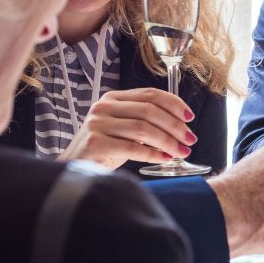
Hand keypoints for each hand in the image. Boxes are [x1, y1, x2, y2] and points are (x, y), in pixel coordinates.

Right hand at [57, 88, 195, 169]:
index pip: (150, 94)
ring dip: (168, 141)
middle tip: (190, 140)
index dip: (174, 104)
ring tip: (181, 152)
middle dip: (175, 126)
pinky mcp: (95, 143)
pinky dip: (153, 154)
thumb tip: (181, 125)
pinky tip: (165, 159)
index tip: (190, 117)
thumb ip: (145, 121)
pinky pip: (132, 148)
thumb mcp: (123, 128)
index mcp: (113, 98)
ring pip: (143, 129)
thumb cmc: (104, 149)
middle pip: (149, 111)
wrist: (73, 168)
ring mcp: (98, 124)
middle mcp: (104, 107)